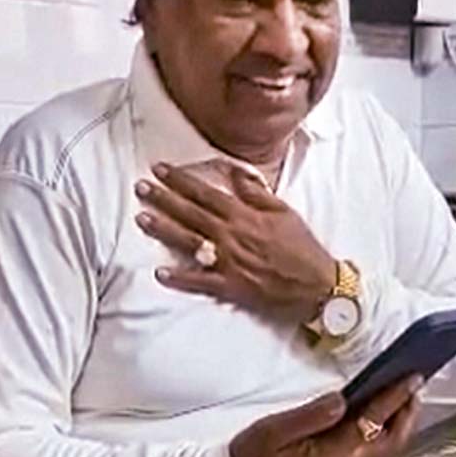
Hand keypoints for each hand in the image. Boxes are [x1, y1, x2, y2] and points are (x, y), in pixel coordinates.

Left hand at [134, 161, 336, 322]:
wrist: (315, 284)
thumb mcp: (283, 211)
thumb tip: (235, 173)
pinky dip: (179, 278)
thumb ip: (256, 192)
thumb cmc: (301, 246)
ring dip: (163, 230)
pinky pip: (199, 282)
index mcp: (243, 215)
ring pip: (189, 242)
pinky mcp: (229, 286)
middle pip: (190, 213)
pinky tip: (160, 273)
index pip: (205, 193)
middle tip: (140, 187)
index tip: (160, 170)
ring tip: (141, 218)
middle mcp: (230, 235)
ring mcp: (227, 261)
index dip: (180, 180)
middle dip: (163, 199)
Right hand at [229, 374, 423, 456]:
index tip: (411, 377)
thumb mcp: (273, 432)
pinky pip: (372, 450)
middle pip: (390, 441)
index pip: (372, 422)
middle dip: (407, 411)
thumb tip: (341, 399)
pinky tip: (380, 413)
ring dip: (399, 421)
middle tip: (415, 383)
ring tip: (404, 394)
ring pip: (385, 448)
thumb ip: (310, 415)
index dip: (395, 397)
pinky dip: (384, 429)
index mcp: (331, 456)